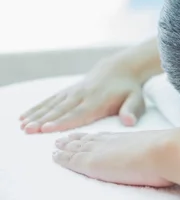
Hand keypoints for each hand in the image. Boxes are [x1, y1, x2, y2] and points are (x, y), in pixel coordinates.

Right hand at [20, 58, 145, 133]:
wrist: (120, 68)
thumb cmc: (129, 90)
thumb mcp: (137, 100)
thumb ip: (131, 111)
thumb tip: (129, 122)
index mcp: (98, 101)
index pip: (79, 114)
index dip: (63, 122)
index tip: (47, 128)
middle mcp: (83, 96)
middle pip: (61, 110)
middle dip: (43, 120)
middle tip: (28, 130)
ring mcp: (73, 92)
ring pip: (52, 105)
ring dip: (36, 115)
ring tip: (22, 125)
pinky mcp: (68, 91)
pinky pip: (50, 100)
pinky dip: (37, 107)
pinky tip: (24, 116)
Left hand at [53, 130, 175, 186]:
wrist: (168, 151)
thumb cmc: (172, 153)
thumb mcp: (162, 150)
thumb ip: (158, 153)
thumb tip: (171, 158)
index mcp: (128, 138)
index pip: (106, 138)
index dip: (94, 137)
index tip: (86, 136)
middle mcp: (113, 141)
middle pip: (89, 140)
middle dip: (75, 140)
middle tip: (63, 140)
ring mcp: (102, 151)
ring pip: (77, 147)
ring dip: (65, 147)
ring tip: (56, 147)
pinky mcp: (93, 162)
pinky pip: (72, 158)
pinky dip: (62, 156)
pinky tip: (55, 156)